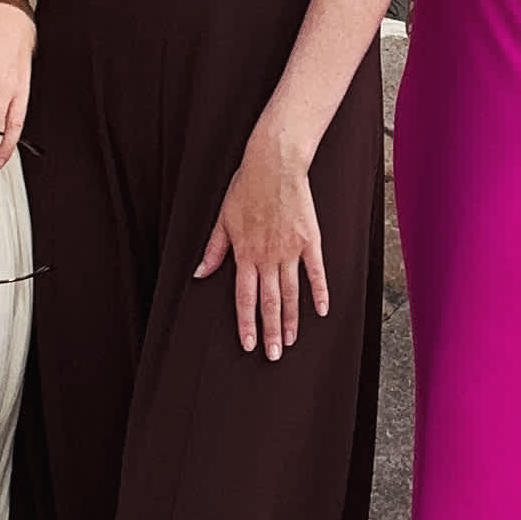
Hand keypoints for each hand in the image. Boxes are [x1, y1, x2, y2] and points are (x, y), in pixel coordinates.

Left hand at [196, 124, 326, 356]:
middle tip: (273, 355)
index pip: (245, 297)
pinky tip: (320, 311)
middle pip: (270, 302)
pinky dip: (319, 292)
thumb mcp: (223, 219)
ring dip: (291, 319)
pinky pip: (316, 272)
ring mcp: (291, 249)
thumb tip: (200, 273)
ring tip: (291, 340)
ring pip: (291, 292)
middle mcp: (268, 256)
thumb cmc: (246, 188)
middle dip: (270, 331)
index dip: (247, 323)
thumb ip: (214, 250)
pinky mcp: (310, 239)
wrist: (275, 164)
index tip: (248, 344)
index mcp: (244, 253)